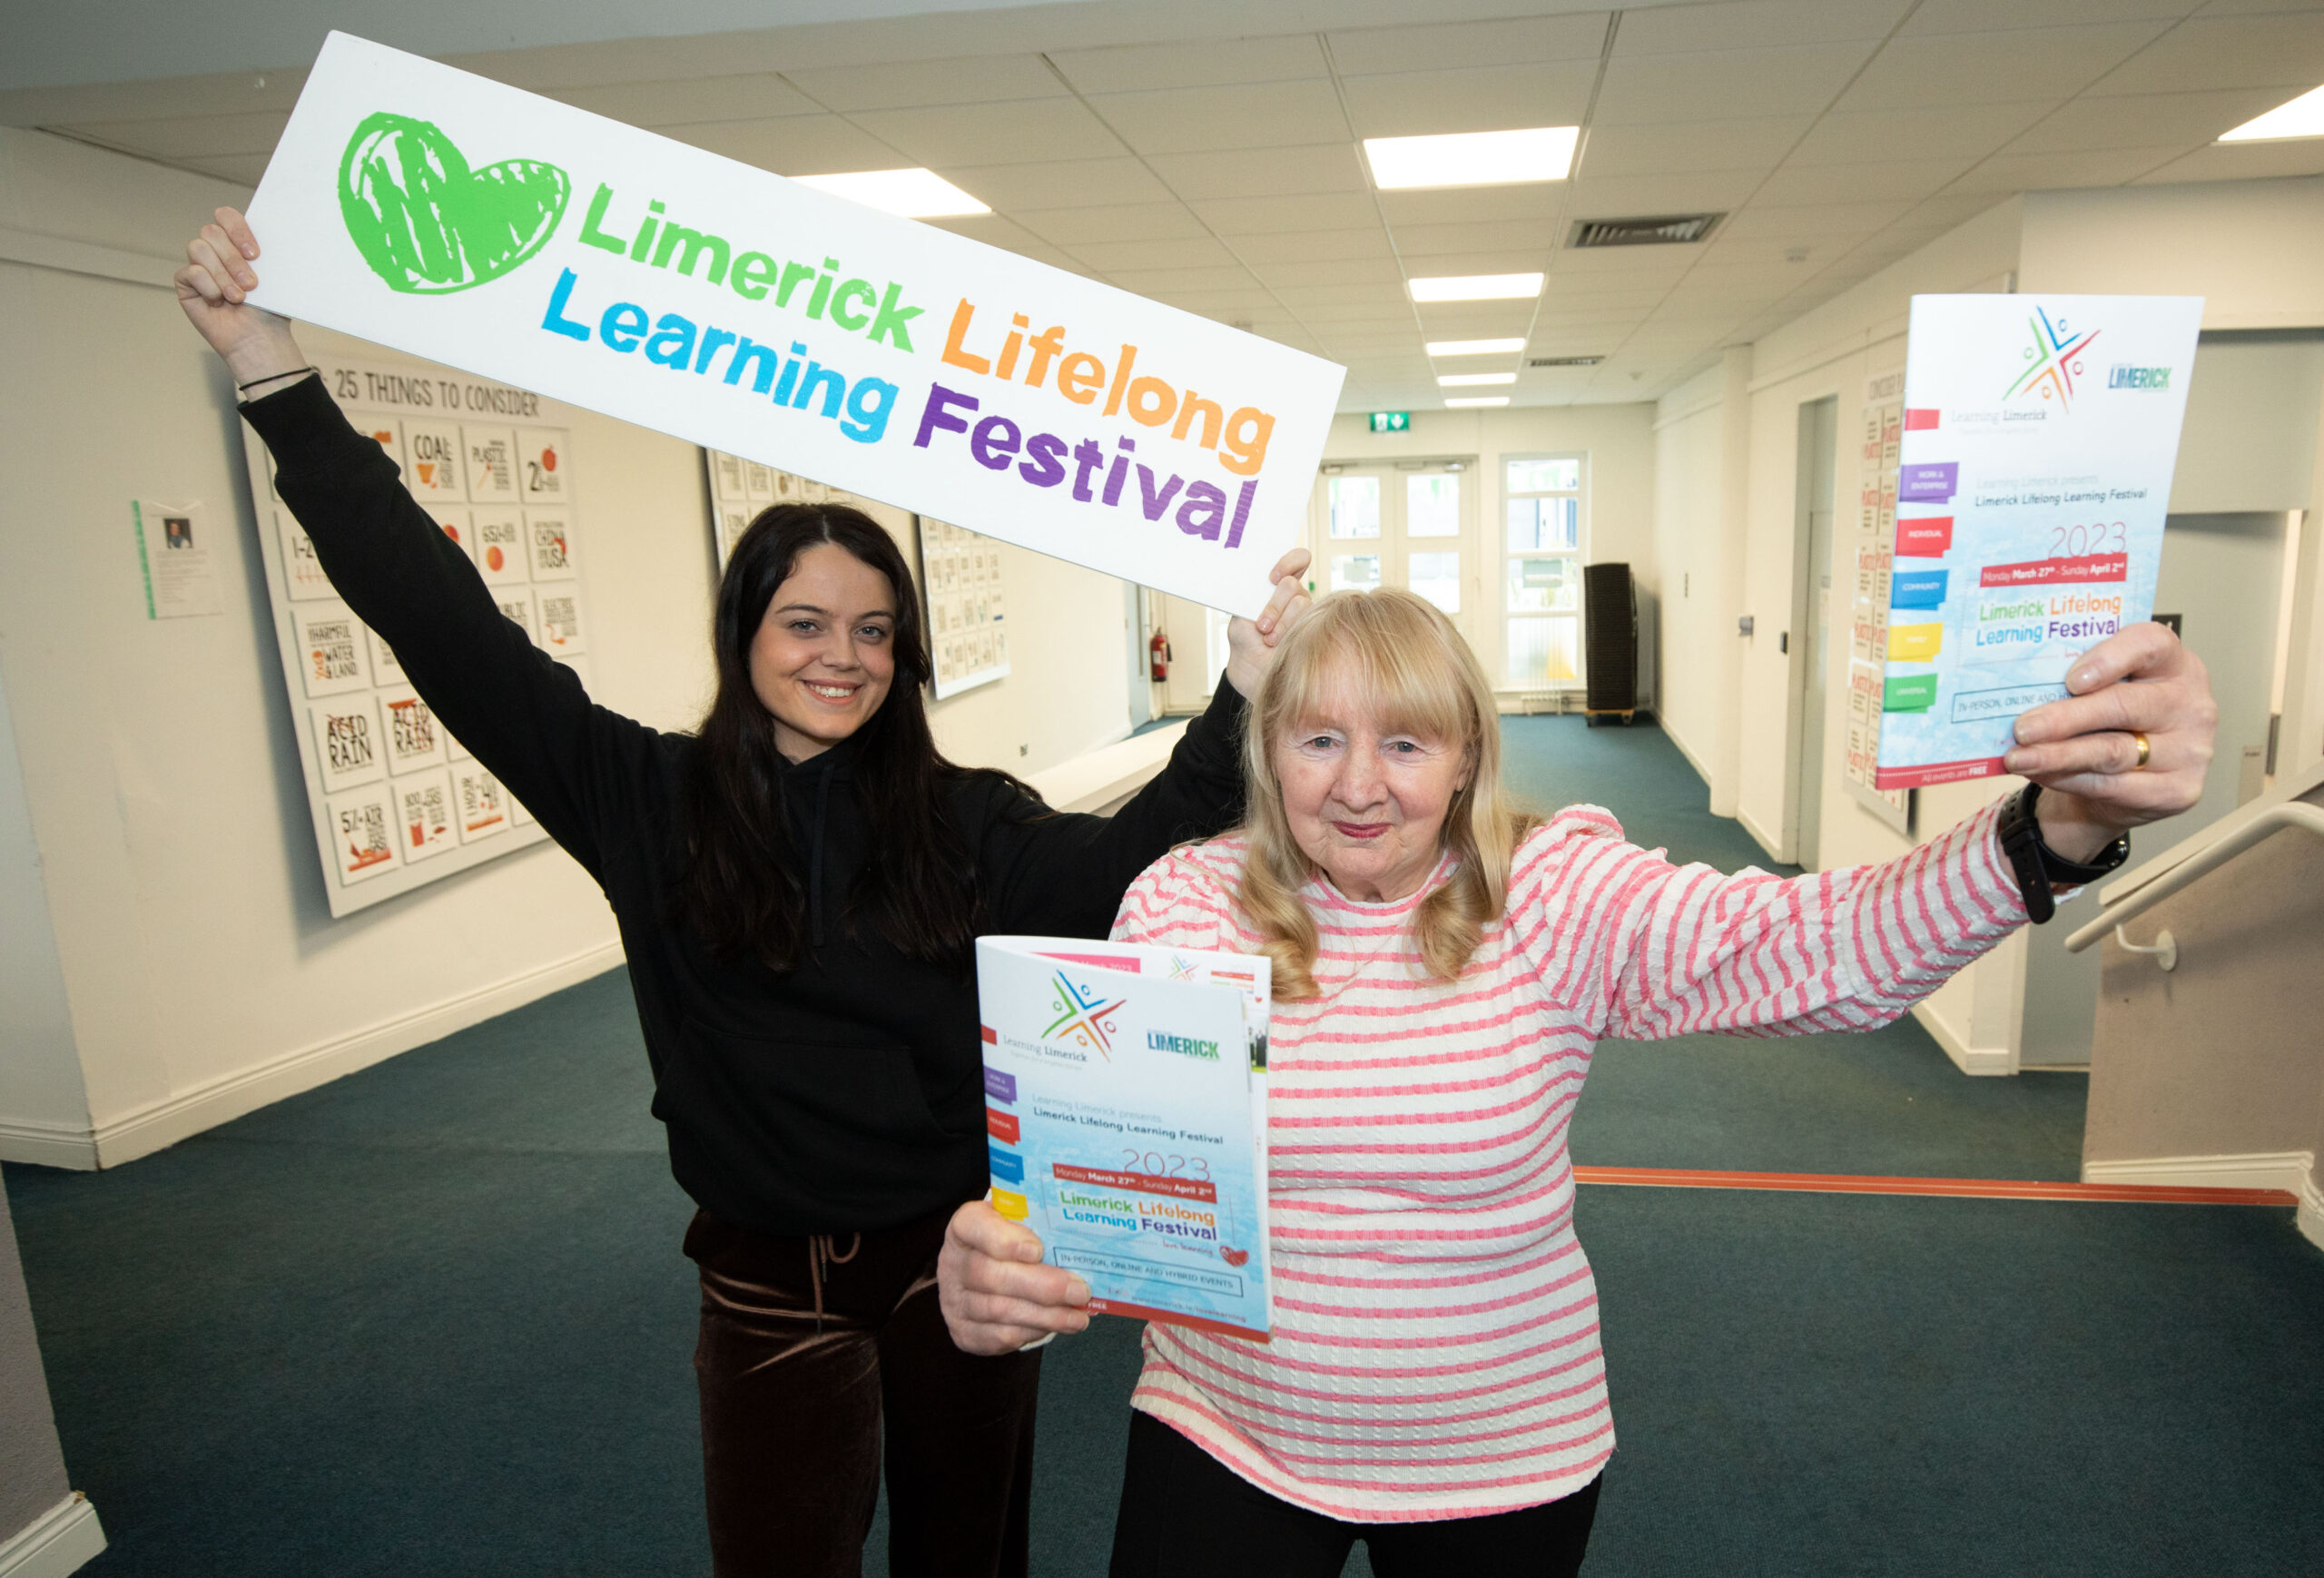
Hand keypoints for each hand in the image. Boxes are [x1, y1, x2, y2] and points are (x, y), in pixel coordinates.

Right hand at [175, 206, 307, 386]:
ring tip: (239, 297)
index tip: (255, 254)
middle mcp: (215, 251)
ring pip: (198, 249)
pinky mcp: (186, 283)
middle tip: (252, 284)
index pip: (226, 216)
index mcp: (237, 243)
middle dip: (233, 259)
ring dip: (223, 275)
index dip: (237, 229)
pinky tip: (219, 302)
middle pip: (211, 232)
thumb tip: (278, 229)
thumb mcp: (275, 276)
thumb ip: (269, 251)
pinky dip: (209, 287)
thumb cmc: (269, 309)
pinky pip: (191, 272)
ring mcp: (198, 265)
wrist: (259, 339)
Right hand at [936, 1199, 1090, 1355]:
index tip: (1038, 1250)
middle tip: (1080, 1291)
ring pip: (1000, 1311)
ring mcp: (954, 1301)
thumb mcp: (1019, 1222)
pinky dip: (1033, 1331)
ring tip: (1078, 1317)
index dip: (1004, 1240)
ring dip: (1046, 1316)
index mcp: (965, 1226)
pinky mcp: (963, 1331)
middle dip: (1042, 1287)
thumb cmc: (1011, 1241)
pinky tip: (1056, 1325)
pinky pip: (1000, 1336)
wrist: (983, 1272)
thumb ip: (1040, 1224)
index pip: (974, 1226)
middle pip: (993, 1276)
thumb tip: (1085, 1239)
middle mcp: (953, 1262)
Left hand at [1223, 547, 1313, 698]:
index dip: (1288, 562)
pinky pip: (1310, 621)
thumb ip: (1250, 598)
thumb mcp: (1240, 617)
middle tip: (1262, 625)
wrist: (1253, 670)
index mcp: (1278, 585)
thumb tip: (1261, 584)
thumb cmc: (1246, 641)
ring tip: (1268, 639)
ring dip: (1281, 623)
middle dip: (1274, 605)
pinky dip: (1289, 633)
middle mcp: (1297, 596)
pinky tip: (1279, 644)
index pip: (1297, 559)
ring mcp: (1309, 612)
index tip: (1272, 578)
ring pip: (1301, 603)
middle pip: (1293, 584)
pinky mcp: (1317, 628)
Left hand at [2002, 622, 2216, 861]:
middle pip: (2124, 706)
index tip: (2071, 680)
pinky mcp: (2179, 790)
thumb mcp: (2100, 691)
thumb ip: (2075, 682)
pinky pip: (2112, 786)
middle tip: (2022, 728)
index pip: (2151, 644)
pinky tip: (2038, 774)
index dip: (2110, 658)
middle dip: (2065, 718)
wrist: (2128, 783)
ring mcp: (2191, 750)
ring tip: (2017, 757)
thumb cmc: (2111, 723)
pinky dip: (2067, 780)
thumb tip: (2016, 686)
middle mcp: (2191, 704)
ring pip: (2112, 751)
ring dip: (2056, 755)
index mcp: (2174, 663)